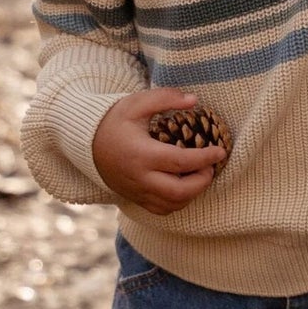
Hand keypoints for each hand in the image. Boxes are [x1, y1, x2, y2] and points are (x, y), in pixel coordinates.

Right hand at [92, 88, 224, 215]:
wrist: (87, 143)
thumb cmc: (114, 120)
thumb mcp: (137, 103)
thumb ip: (165, 98)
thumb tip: (194, 100)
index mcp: (141, 154)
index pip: (181, 162)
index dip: (205, 158)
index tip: (220, 150)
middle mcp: (139, 177)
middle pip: (179, 191)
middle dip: (202, 181)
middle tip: (211, 166)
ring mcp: (137, 191)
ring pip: (172, 204)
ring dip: (192, 193)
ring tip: (200, 175)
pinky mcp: (135, 198)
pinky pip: (162, 210)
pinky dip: (179, 202)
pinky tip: (185, 186)